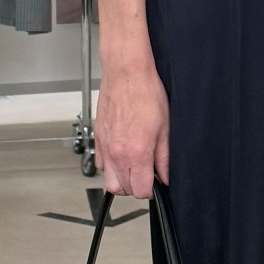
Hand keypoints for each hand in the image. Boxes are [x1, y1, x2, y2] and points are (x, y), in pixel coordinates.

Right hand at [95, 59, 169, 197]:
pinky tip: (122, 155)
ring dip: (121, 180)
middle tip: (147, 174)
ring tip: (134, 167)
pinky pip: (100, 164)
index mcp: (136, 153)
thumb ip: (164, 157)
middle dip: (136, 186)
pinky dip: (110, 166)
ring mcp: (105, 146)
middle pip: (122, 189)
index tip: (156, 184)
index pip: (140, 190)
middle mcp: (117, 153)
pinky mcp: (98, 137)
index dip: (151, 190)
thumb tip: (165, 175)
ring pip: (108, 181)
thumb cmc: (146, 93)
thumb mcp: (165, 128)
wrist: (126, 73)